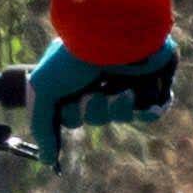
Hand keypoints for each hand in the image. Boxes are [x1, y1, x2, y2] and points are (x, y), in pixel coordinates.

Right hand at [24, 34, 177, 168]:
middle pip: (92, 116)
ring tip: (120, 89)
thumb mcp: (43, 92)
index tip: (66, 107)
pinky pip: (148, 113)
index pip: (69, 111)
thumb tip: (46, 159)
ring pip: (118, 115)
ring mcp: (124, 79)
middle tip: (90, 93)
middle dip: (90, 111)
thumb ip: (42, 127)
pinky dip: (145, 112)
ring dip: (115, 108)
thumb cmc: (73, 58)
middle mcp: (97, 76)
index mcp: (73, 74)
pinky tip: (135, 96)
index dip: (68, 114)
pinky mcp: (150, 83)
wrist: (114, 33)